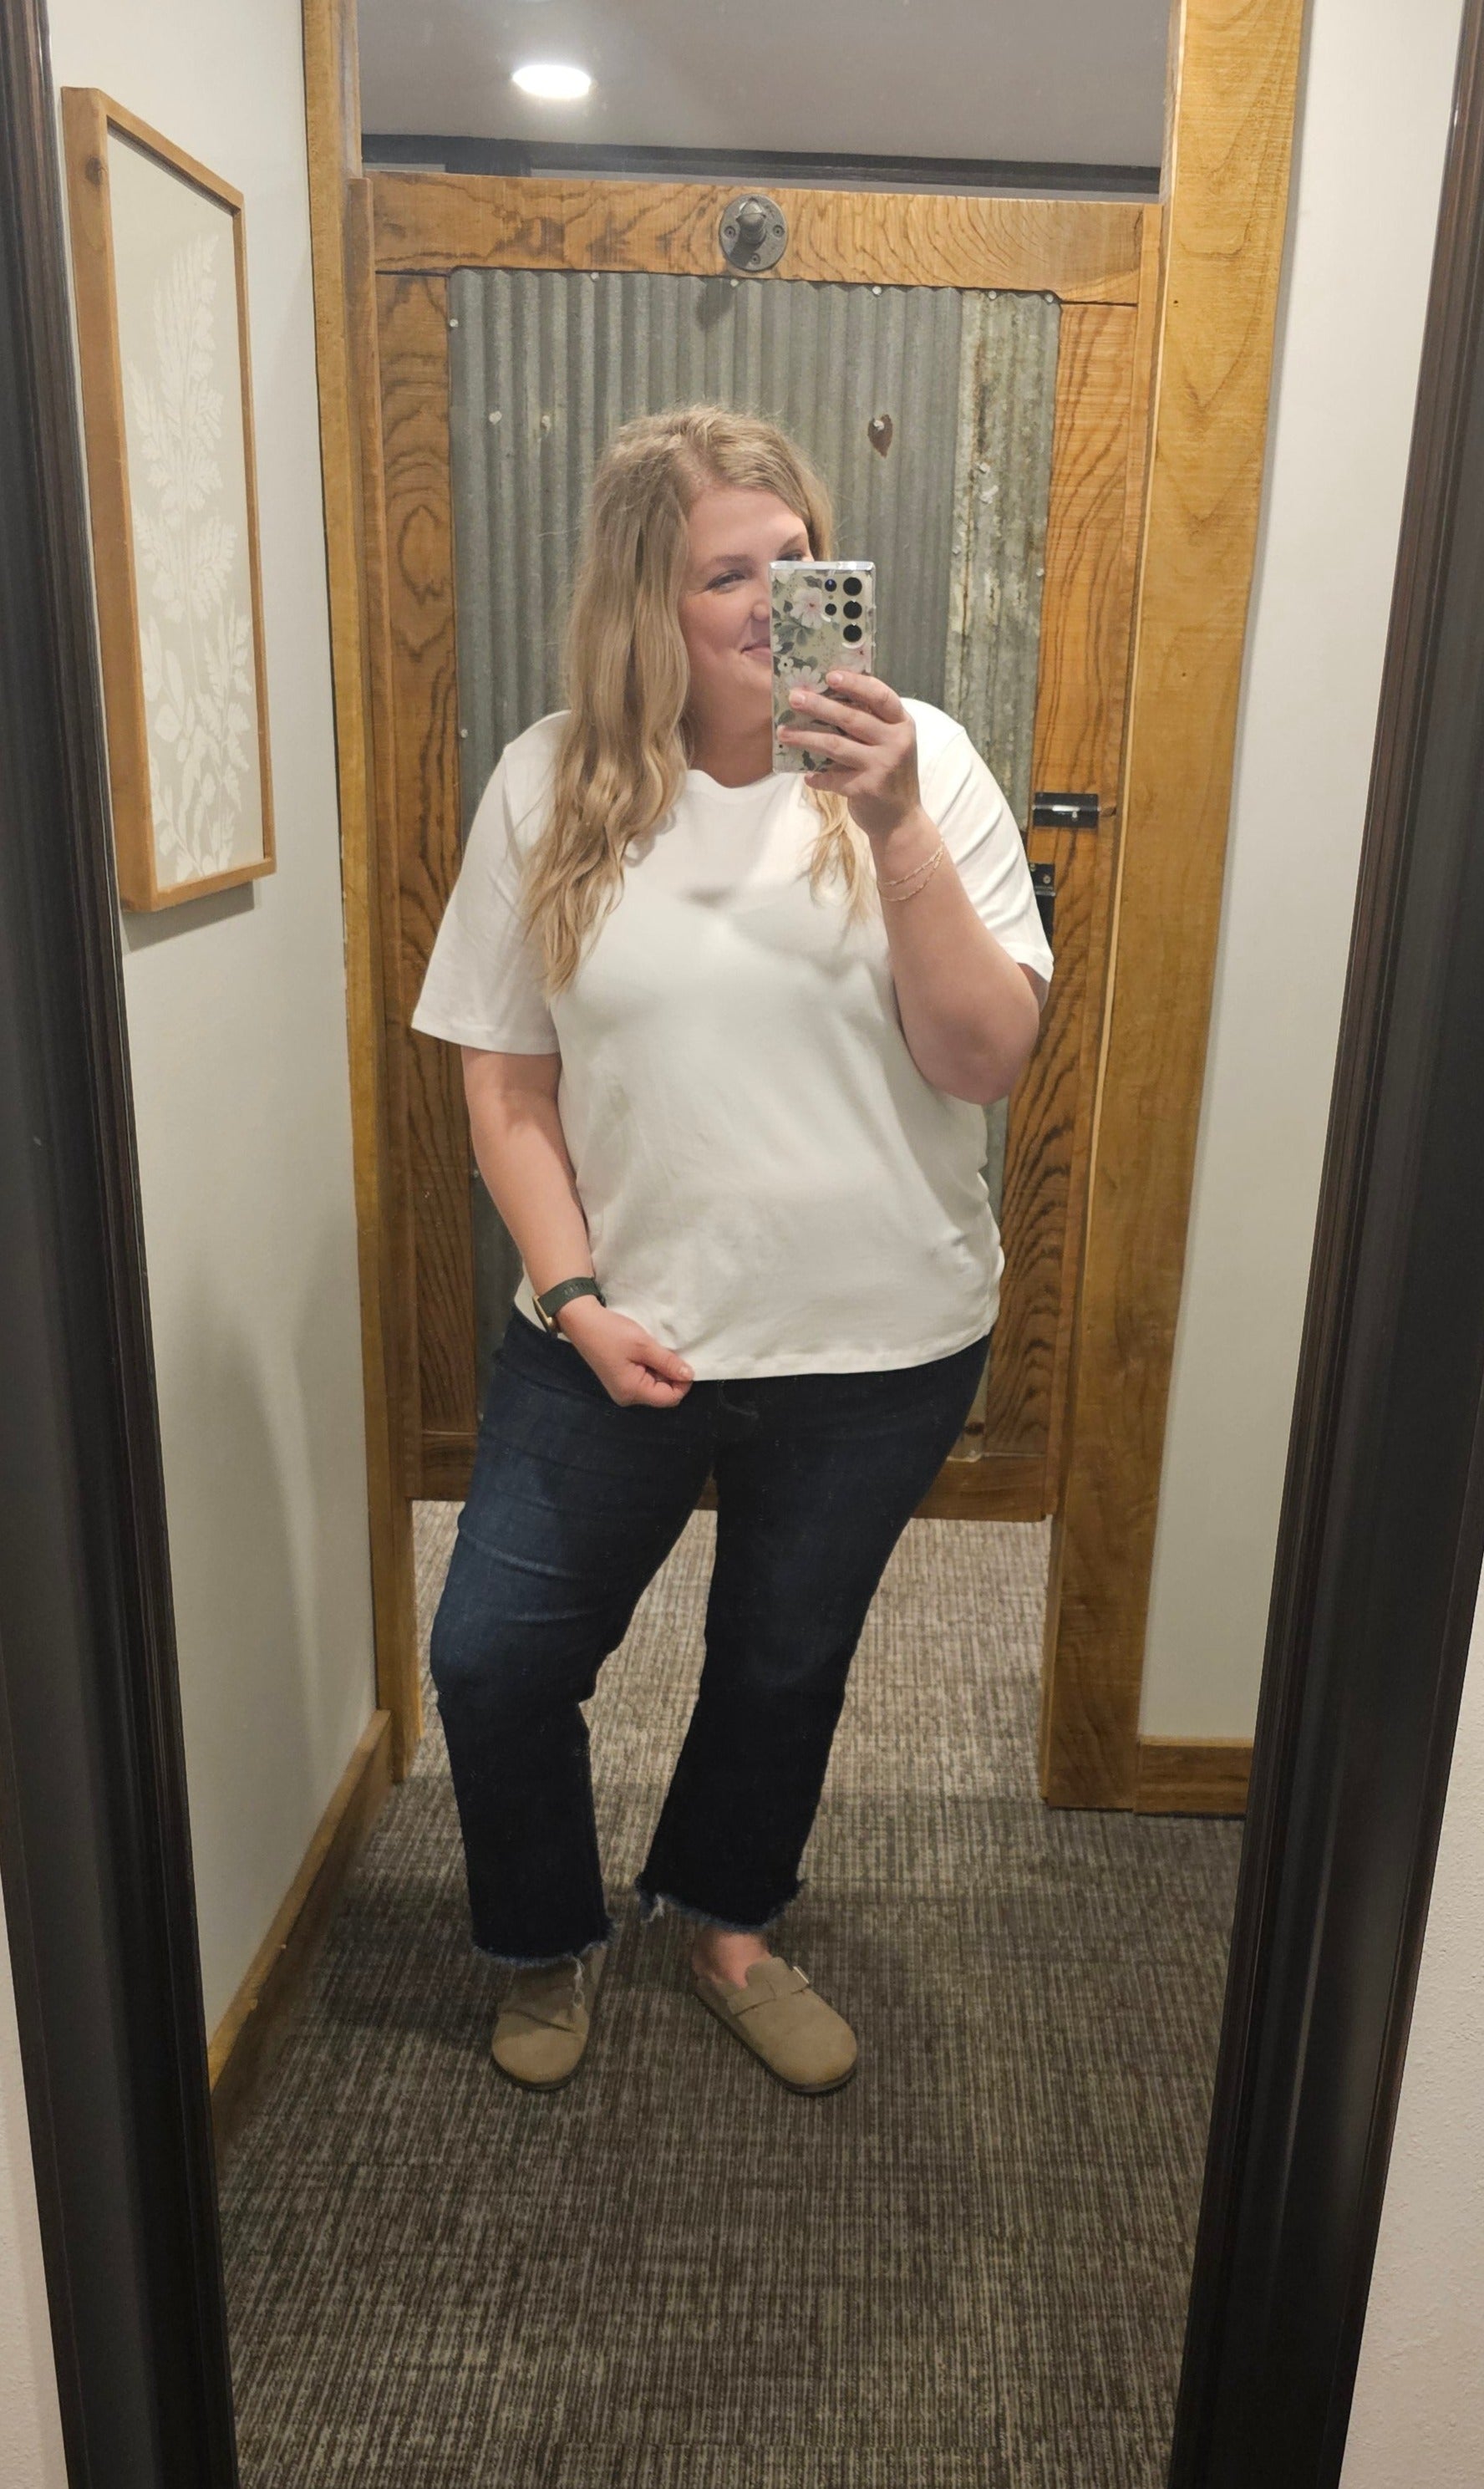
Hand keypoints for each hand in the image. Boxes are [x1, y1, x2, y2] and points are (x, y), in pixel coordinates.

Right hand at [556, 1296, 694, 1405]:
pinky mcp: (620, 1379)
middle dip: (671, 1375)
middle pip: (662, 1394)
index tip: (685, 1361)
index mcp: (632, 1391)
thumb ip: (668, 1362)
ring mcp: (622, 1389)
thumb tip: (690, 1375)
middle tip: (670, 1352)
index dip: (682, 1382)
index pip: (670, 1398)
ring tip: (657, 1350)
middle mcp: (627, 1396)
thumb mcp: (644, 1345)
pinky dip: (651, 1368)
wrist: (583, 1321)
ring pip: (654, 1386)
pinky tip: (648, 1352)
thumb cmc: (612, 1332)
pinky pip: (644, 1380)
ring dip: (661, 1370)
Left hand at [775, 671, 919, 838]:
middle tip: (794, 697)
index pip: (880, 695)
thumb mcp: (890, 744)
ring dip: (806, 738)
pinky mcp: (867, 788)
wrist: (901, 821)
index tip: (829, 675)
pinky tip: (806, 775)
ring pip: (836, 745)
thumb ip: (870, 724)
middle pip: (852, 718)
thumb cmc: (889, 774)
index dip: (855, 683)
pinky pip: (832, 777)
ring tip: (783, 732)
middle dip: (818, 706)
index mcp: (902, 724)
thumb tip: (826, 699)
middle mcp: (896, 742)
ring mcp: (882, 766)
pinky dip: (817, 776)